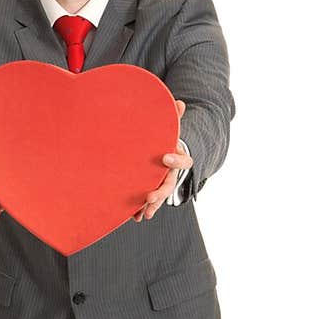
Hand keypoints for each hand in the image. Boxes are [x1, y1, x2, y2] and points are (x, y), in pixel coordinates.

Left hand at [134, 99, 192, 221]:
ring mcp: (162, 183)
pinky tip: (135, 216)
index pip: (184, 162)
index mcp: (179, 159)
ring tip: (145, 213)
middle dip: (160, 192)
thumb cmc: (163, 138)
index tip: (164, 158)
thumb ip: (174, 117)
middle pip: (170, 185)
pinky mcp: (152, 190)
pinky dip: (141, 210)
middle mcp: (172, 174)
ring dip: (153, 205)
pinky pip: (148, 202)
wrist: (158, 151)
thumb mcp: (169, 128)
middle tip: (150, 196)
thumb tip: (180, 102)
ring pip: (160, 196)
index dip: (176, 160)